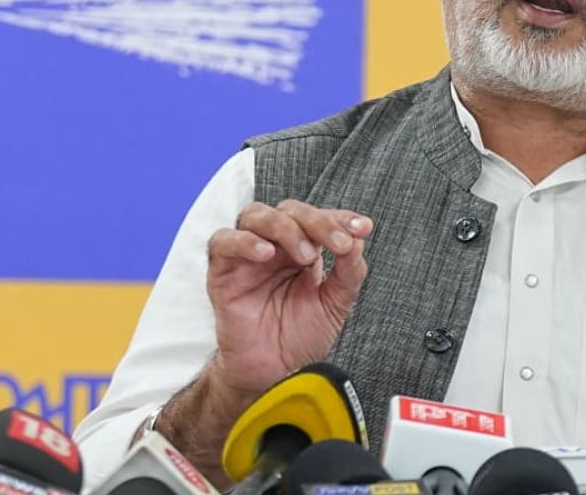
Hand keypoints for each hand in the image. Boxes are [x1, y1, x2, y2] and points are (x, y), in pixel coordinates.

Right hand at [204, 199, 373, 400]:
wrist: (275, 375)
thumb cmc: (300, 339)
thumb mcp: (335, 304)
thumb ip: (349, 272)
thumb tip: (358, 240)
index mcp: (302, 249)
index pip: (318, 218)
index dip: (340, 218)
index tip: (363, 227)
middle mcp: (275, 247)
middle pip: (289, 210)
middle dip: (319, 221)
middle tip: (339, 244)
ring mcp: (248, 257)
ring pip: (257, 215)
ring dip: (286, 228)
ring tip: (306, 256)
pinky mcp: (223, 273)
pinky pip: (223, 242)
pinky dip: (245, 242)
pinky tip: (266, 254)